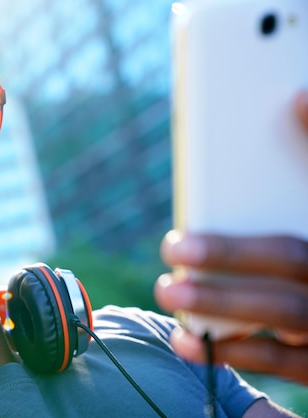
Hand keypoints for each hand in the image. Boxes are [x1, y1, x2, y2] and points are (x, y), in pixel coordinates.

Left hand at [154, 90, 307, 384]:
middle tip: (173, 247)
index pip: (307, 200)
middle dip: (230, 255)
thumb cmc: (307, 245)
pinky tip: (185, 340)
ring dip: (222, 303)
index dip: (292, 168)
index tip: (253, 144)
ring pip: (286, 311)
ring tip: (168, 291)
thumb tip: (297, 95)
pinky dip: (234, 352)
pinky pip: (286, 362)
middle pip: (291, 257)